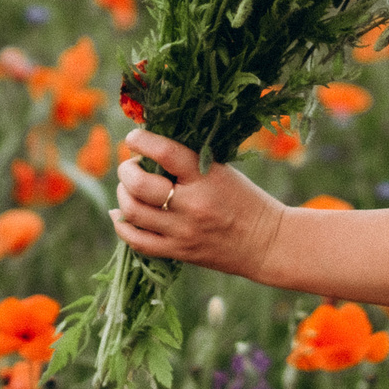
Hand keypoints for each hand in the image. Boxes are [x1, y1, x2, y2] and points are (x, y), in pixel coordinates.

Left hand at [109, 127, 284, 280]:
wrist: (267, 243)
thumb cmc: (245, 200)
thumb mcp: (222, 172)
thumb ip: (189, 162)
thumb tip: (149, 149)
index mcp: (206, 178)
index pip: (166, 152)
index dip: (142, 140)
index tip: (133, 137)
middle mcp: (192, 205)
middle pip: (139, 185)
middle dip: (127, 170)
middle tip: (132, 166)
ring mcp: (183, 231)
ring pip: (132, 212)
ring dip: (122, 195)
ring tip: (128, 188)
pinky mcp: (178, 251)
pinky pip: (137, 241)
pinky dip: (122, 225)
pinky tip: (121, 214)